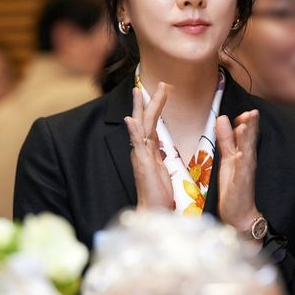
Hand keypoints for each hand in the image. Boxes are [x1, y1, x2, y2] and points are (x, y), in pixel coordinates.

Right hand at [124, 82, 173, 209]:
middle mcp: (141, 149)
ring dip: (142, 108)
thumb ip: (157, 154)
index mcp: (148, 149)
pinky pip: (137, 144)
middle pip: (146, 119)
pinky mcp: (141, 164)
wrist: (152, 211)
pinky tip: (132, 119)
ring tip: (141, 91)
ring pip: (141, 126)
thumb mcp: (161, 170)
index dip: (156, 106)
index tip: (162, 90)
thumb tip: (155, 141)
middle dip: (152, 100)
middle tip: (161, 83)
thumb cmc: (159, 194)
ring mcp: (139, 155)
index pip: (151, 122)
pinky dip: (133, 130)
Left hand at [216, 109, 259, 232]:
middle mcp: (246, 161)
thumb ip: (225, 138)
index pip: (245, 134)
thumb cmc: (234, 185)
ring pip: (247, 153)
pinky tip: (241, 154)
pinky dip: (242, 162)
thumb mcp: (227, 157)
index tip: (244, 113)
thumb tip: (222, 118)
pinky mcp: (240, 184)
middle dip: (251, 126)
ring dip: (246, 140)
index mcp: (243, 153)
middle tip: (252, 112)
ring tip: (245, 127)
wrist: (238, 213)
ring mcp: (244, 172)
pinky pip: (241, 172)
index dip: (245, 122)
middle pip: (249, 141)